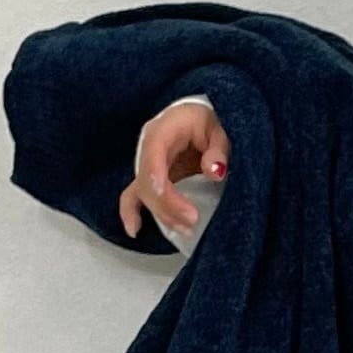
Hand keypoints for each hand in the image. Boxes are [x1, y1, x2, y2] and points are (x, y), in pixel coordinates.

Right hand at [121, 99, 230, 238]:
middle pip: (147, 180)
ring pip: (143, 193)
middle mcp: (149, 147)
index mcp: (164, 128)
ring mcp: (148, 164)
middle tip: (193, 220)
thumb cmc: (208, 123)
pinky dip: (132, 213)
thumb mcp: (220, 129)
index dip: (159, 180)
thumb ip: (218, 149)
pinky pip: (134, 196)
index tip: (178, 204)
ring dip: (162, 215)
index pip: (153, 153)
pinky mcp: (150, 179)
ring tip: (186, 229)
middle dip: (168, 205)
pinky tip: (135, 230)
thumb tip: (214, 170)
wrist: (201, 122)